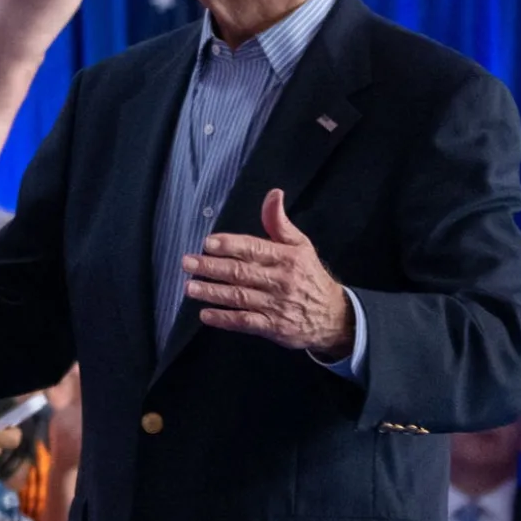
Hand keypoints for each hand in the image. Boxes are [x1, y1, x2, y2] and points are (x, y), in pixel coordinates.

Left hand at [183, 189, 354, 357]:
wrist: (334, 316)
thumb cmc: (309, 275)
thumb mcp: (300, 245)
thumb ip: (279, 222)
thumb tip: (274, 193)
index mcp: (287, 257)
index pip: (254, 248)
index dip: (230, 245)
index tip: (207, 243)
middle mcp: (281, 280)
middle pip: (241, 272)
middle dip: (211, 267)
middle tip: (187, 262)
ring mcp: (277, 305)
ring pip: (240, 297)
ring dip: (212, 292)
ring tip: (189, 287)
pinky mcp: (274, 327)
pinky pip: (246, 322)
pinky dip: (224, 319)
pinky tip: (205, 315)